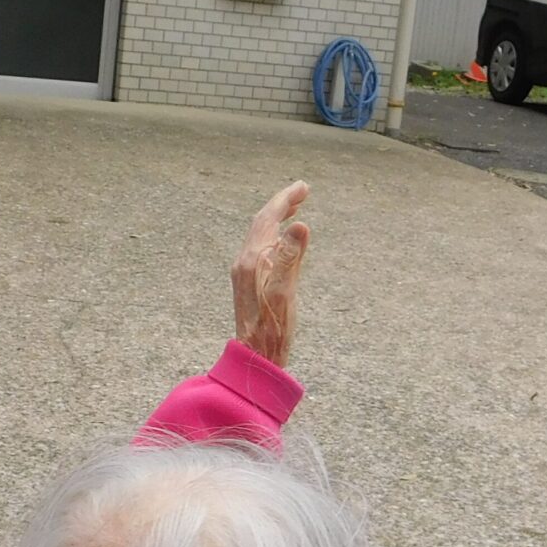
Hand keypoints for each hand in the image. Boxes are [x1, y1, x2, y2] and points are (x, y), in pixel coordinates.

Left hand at [232, 181, 311, 368]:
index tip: (303, 188)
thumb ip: (290, 258)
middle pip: (261, 224)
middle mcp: (244, 262)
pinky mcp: (248, 283)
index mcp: (252, 260)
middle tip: (302, 192)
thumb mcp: (285, 292)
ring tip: (294, 210)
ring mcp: (244, 273)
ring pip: (260, 235)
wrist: (255, 358)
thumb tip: (299, 226)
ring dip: (277, 219)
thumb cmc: (272, 330)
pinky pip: (260, 248)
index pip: (268, 219)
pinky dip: (274, 235)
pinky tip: (282, 241)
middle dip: (281, 205)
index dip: (285, 200)